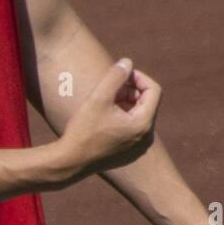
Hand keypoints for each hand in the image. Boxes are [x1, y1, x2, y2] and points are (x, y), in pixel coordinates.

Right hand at [58, 59, 161, 178]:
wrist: (70, 162)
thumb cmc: (83, 131)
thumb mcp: (98, 98)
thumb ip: (115, 76)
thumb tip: (128, 62)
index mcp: (143, 124)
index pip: (154, 90)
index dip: (138, 77)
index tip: (120, 75)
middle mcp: (145, 138)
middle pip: (147, 102)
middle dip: (130, 90)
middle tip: (108, 89)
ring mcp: (138, 148)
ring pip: (139, 115)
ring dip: (125, 103)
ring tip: (103, 102)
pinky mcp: (129, 153)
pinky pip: (133, 129)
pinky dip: (122, 118)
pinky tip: (102, 119)